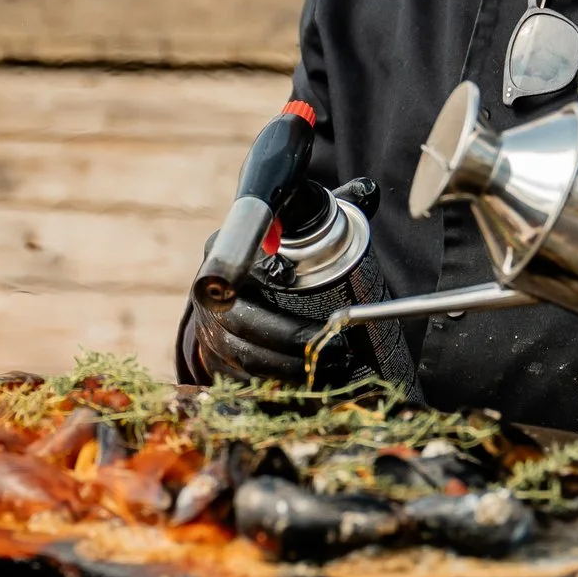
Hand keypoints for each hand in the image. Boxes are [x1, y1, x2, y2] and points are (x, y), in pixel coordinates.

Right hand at [183, 179, 380, 383]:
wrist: (230, 296)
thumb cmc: (271, 260)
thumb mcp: (292, 230)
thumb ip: (327, 208)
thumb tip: (367, 190)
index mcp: (221, 255)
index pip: (238, 268)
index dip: (266, 276)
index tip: (294, 282)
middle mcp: (211, 296)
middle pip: (246, 324)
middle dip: (294, 340)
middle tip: (339, 348)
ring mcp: (210, 332)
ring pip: (248, 357)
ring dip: (293, 368)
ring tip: (336, 368)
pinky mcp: (216, 363)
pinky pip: (247, 381)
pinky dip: (281, 386)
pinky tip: (314, 386)